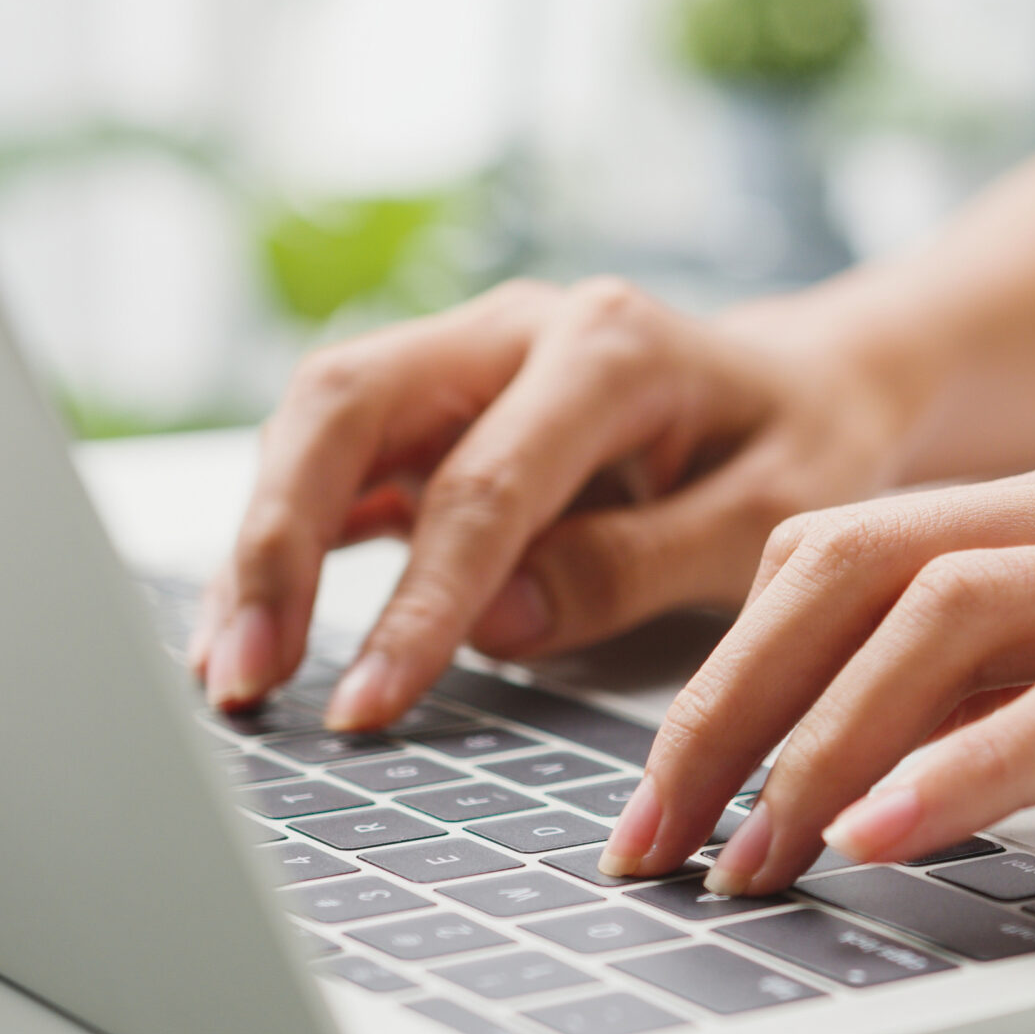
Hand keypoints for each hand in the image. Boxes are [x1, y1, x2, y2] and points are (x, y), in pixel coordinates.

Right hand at [192, 278, 914, 727]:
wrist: (808, 387)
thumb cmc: (801, 449)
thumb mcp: (769, 515)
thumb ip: (635, 565)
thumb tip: (493, 623)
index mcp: (608, 344)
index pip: (484, 483)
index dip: (419, 603)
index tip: (368, 704)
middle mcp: (514, 329)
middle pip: (348, 406)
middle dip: (279, 545)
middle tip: (246, 677)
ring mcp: (462, 357)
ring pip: (316, 425)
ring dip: (259, 546)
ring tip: (226, 672)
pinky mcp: (434, 406)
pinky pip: (332, 462)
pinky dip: (282, 545)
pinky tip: (245, 633)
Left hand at [600, 450, 1034, 894]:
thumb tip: (922, 762)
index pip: (854, 550)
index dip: (727, 665)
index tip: (663, 789)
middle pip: (858, 570)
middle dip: (725, 707)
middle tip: (653, 842)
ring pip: (949, 619)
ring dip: (819, 745)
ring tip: (744, 858)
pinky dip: (973, 763)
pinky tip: (892, 834)